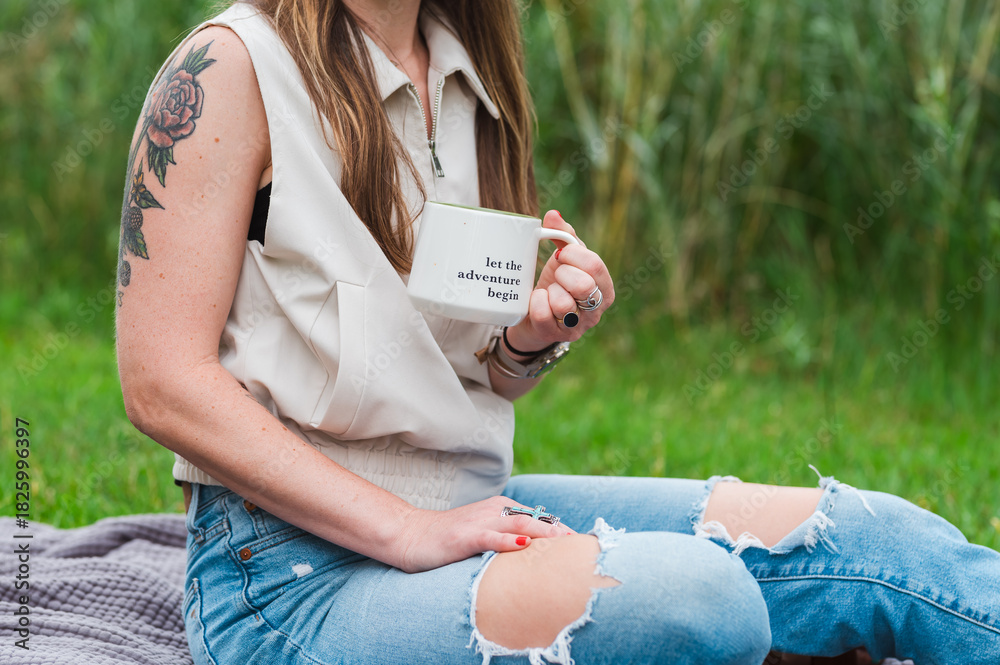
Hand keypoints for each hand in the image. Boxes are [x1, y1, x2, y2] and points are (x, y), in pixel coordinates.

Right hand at [390, 495, 575, 572]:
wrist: (411, 534)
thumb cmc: (450, 539)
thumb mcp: (484, 536)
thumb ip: (508, 539)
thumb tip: (536, 553)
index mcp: (503, 509)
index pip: (541, 520)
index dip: (564, 533)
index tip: (586, 548)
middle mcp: (496, 510)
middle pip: (538, 521)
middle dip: (563, 535)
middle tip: (586, 549)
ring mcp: (481, 521)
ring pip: (520, 525)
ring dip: (545, 535)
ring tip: (567, 544)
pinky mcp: (465, 536)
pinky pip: (490, 537)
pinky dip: (508, 541)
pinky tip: (523, 546)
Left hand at [505, 210, 614, 352]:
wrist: (531, 314)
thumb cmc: (555, 283)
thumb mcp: (563, 260)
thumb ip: (563, 235)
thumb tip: (553, 215)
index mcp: (604, 288)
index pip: (595, 266)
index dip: (573, 255)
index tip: (560, 254)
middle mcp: (596, 311)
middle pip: (584, 286)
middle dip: (563, 274)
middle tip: (556, 274)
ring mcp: (576, 327)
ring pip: (564, 304)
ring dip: (551, 290)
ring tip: (549, 290)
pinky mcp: (553, 336)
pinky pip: (543, 314)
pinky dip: (536, 302)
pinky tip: (537, 300)